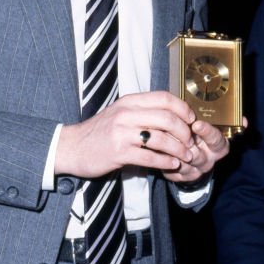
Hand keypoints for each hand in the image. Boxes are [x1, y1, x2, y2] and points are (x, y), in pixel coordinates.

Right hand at [55, 91, 199, 177]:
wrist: (72, 147)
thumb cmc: (100, 131)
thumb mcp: (120, 113)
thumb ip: (143, 111)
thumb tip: (173, 115)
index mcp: (129, 101)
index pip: (164, 98)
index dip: (183, 108)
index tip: (192, 120)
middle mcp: (126, 114)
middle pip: (167, 118)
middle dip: (185, 132)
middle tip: (191, 142)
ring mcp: (122, 133)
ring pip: (161, 138)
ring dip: (179, 149)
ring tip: (187, 156)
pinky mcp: (119, 152)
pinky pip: (150, 157)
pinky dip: (165, 162)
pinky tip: (172, 165)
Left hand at [160, 117, 233, 183]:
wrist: (190, 154)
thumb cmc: (200, 133)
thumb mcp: (210, 123)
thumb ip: (223, 119)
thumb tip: (244, 120)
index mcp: (218, 146)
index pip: (218, 140)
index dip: (208, 132)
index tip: (197, 124)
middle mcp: (208, 159)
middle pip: (200, 156)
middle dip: (188, 146)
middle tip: (174, 137)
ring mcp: (195, 170)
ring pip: (183, 164)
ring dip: (173, 153)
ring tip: (161, 140)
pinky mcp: (182, 177)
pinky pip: (172, 171)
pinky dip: (165, 162)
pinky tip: (158, 152)